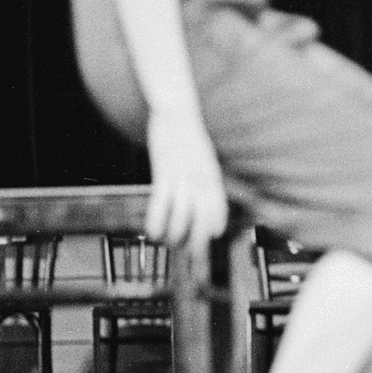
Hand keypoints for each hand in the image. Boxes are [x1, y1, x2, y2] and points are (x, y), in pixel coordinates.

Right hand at [146, 107, 227, 260]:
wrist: (176, 112)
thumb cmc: (190, 137)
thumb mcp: (205, 158)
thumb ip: (206, 178)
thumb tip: (203, 198)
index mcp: (213, 176)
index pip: (218, 207)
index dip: (214, 225)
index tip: (210, 240)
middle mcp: (201, 179)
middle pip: (203, 217)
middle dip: (199, 241)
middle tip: (195, 260)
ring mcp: (182, 176)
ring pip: (182, 214)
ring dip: (176, 234)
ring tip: (170, 243)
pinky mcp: (163, 172)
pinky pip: (160, 203)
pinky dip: (157, 221)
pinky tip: (154, 233)